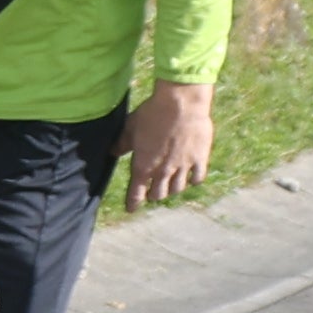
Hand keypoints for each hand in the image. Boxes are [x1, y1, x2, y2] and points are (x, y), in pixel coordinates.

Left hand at [126, 77, 216, 207]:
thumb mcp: (130, 128)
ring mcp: (183, 167)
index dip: (133, 203)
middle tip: (152, 193)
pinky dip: (192, 181)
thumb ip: (122, 144)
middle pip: (158, 194)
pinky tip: (191, 179)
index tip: (131, 209)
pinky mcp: (200, 159)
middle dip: (153, 195)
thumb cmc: (152, 114)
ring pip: (177, 189)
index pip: (136, 192)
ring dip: (171, 190)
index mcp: (143, 166)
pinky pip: (197, 178)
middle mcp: (163, 171)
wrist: (180, 104)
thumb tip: (112, 152)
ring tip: (170, 187)